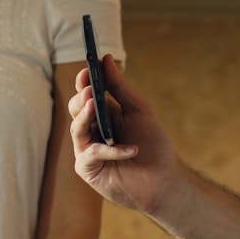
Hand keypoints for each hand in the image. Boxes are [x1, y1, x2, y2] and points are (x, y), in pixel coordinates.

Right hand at [67, 55, 183, 215]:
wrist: (163, 179)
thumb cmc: (154, 144)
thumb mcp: (139, 110)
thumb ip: (119, 87)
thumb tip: (105, 58)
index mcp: (104, 113)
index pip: (86, 92)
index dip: (84, 81)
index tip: (87, 70)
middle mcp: (93, 129)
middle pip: (75, 108)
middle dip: (81, 98)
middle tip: (90, 90)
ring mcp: (87, 149)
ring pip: (76, 128)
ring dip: (85, 116)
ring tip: (95, 105)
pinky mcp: (87, 168)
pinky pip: (90, 153)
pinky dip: (110, 150)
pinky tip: (130, 150)